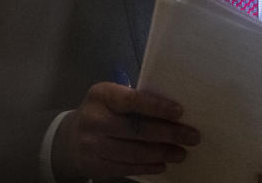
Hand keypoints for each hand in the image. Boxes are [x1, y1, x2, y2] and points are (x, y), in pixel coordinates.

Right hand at [51, 82, 200, 181]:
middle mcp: (94, 119)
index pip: (132, 100)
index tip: (180, 112)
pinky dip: (148, 167)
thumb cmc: (101, 111)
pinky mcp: (96, 166)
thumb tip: (173, 110)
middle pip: (136, 129)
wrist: (69, 139)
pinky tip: (163, 164)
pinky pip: (127, 167)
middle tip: (192, 136)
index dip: (157, 107)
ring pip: (134, 152)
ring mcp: (93, 145)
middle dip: (168, 134)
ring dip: (162, 153)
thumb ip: (134, 100)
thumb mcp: (110, 97)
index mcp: (101, 95)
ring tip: (181, 152)